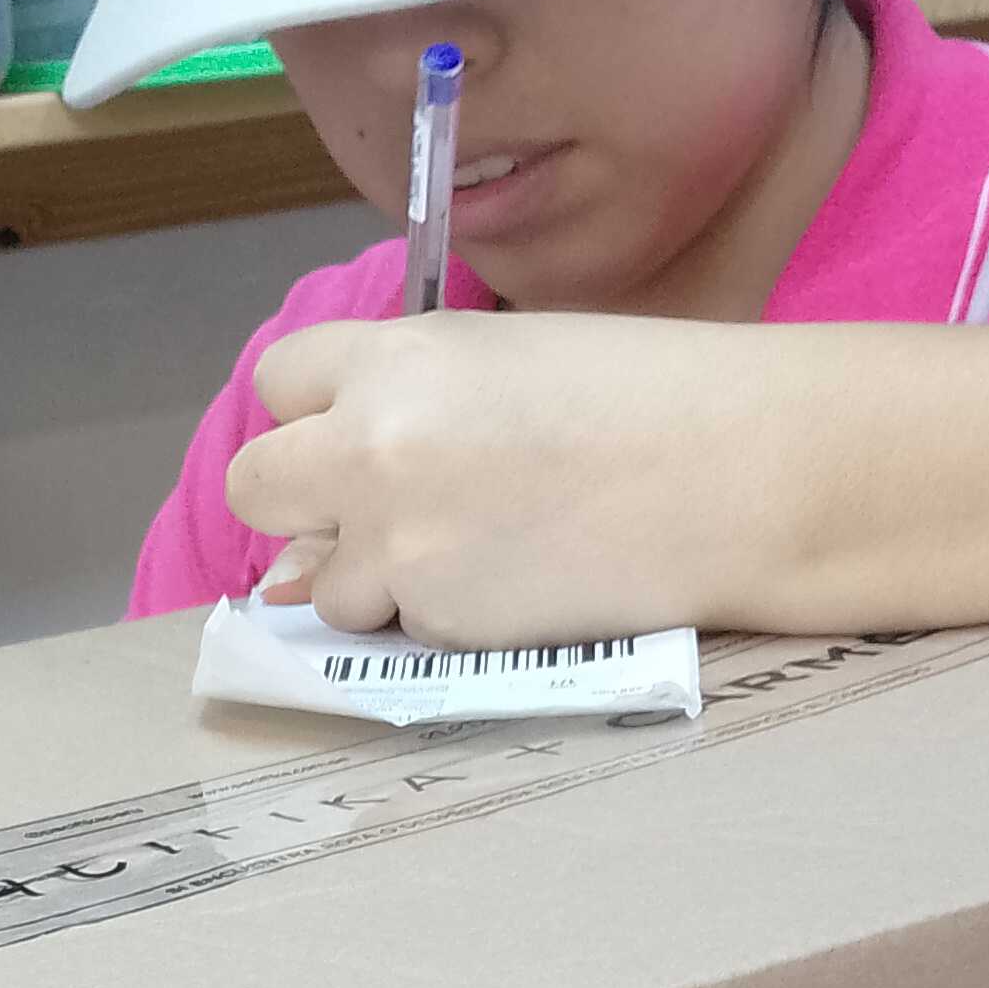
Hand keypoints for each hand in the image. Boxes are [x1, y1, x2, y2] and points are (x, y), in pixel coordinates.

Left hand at [223, 309, 869, 645]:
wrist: (731, 475)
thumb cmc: (646, 398)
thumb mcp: (510, 363)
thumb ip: (408, 414)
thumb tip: (318, 523)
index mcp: (395, 357)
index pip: (278, 382)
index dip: (313, 414)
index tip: (355, 432)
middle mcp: (370, 446)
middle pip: (257, 487)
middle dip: (299, 506)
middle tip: (370, 512)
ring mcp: (394, 542)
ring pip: (322, 584)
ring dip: (374, 579)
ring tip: (477, 550)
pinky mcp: (434, 621)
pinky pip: (399, 629)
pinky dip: (440, 619)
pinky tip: (516, 582)